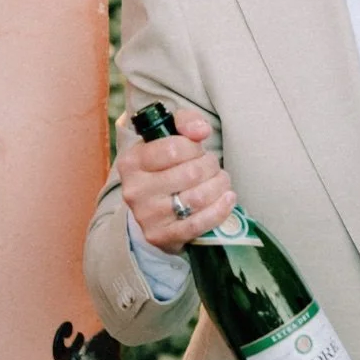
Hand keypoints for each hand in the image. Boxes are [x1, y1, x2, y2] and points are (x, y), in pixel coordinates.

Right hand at [115, 107, 238, 253]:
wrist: (153, 207)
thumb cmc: (165, 166)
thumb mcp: (169, 137)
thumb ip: (185, 122)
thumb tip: (201, 130)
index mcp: (131, 162)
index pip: (174, 149)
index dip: (195, 147)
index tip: (198, 149)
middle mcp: (134, 190)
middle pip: (191, 173)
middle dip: (211, 166)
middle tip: (213, 166)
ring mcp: (147, 216)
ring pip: (198, 198)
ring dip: (219, 186)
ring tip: (221, 180)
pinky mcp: (161, 236)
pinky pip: (199, 223)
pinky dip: (220, 209)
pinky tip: (227, 198)